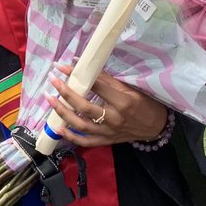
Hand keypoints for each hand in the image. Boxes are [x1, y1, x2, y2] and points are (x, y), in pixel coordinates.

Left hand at [46, 66, 168, 147]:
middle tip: (52, 81)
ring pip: (81, 125)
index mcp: (123, 102)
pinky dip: (70, 137)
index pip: (95, 86)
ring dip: (62, 113)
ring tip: (49, 100)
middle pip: (84, 107)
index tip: (61, 66)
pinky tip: (58, 128)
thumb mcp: (130, 87)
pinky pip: (85, 142)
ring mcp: (109, 132)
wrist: (156, 126)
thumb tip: (82, 64)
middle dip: (65, 93)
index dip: (77, 75)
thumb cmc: (144, 102)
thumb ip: (105, 78)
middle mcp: (114, 118)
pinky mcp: (106, 141)